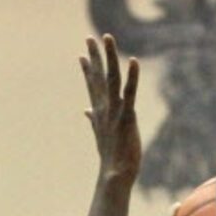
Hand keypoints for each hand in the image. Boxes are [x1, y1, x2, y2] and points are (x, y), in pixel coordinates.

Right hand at [81, 33, 139, 185]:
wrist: (115, 177)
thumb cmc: (111, 159)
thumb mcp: (101, 135)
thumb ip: (94, 120)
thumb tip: (86, 111)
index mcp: (99, 113)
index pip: (93, 87)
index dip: (88, 70)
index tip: (82, 54)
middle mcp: (104, 109)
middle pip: (98, 78)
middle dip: (94, 57)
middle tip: (89, 38)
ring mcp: (114, 112)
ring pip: (111, 79)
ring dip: (109, 57)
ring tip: (107, 38)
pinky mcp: (127, 116)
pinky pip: (129, 93)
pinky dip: (132, 77)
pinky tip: (133, 61)